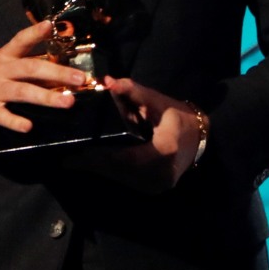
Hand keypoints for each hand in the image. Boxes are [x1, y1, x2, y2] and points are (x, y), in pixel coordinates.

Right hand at [0, 21, 86, 131]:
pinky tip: (28, 126)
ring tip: (67, 102)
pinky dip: (15, 120)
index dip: (35, 32)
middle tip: (80, 78)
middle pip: (30, 67)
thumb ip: (27, 70)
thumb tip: (60, 72)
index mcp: (5, 57)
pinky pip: (2, 115)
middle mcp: (1, 70)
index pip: (21, 40)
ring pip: (22, 91)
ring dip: (46, 97)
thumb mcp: (0, 68)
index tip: (51, 24)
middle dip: (57, 72)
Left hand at [66, 78, 205, 192]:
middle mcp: (159, 175)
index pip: (125, 157)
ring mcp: (155, 185)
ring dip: (98, 168)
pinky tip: (92, 162)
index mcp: (164, 151)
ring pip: (120, 178)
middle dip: (92, 163)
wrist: (201, 138)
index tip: (77, 151)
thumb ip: (134, 92)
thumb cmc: (180, 118)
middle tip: (67, 155)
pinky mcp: (151, 188)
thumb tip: (108, 82)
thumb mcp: (158, 101)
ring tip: (73, 158)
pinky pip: (125, 179)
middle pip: (118, 170)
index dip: (100, 156)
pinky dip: (109, 170)